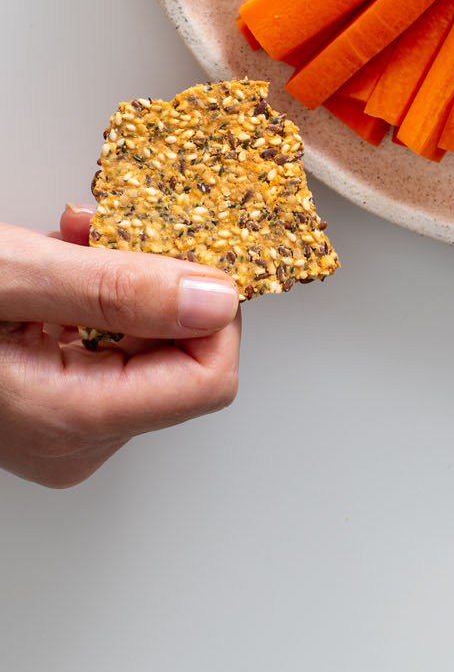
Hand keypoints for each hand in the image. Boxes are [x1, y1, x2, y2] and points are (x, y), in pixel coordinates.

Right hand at [0, 207, 240, 487]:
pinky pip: (112, 344)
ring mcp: (63, 428)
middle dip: (157, 280)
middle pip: (181, 356)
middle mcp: (74, 441)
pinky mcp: (52, 403)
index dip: (209, 305)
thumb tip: (215, 297)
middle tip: (109, 230)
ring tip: (75, 237)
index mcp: (71, 423)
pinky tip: (64, 258)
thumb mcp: (15, 277)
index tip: (185, 247)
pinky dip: (100, 293)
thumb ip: (119, 289)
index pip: (208, 378)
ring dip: (124, 277)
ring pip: (148, 342)